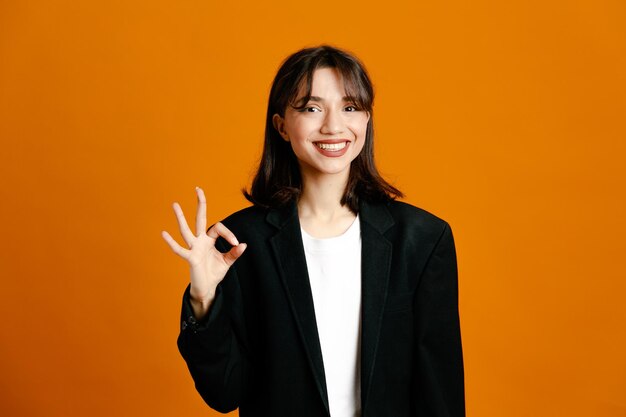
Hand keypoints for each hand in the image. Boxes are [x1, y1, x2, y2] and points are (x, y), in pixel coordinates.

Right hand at [162, 187, 246, 315]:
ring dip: (181, 218)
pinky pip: (180, 250)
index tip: (236, 244)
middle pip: (200, 218)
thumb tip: (243, 245)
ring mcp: (194, 248)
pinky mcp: (190, 258)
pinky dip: (172, 243)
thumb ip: (234, 253)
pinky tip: (164, 233)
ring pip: (186, 230)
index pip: (218, 227)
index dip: (229, 233)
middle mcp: (200, 241)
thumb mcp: (227, 262)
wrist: (207, 288)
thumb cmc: (215, 272)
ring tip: (175, 204)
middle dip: (200, 204)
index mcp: (210, 239)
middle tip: (198, 188)